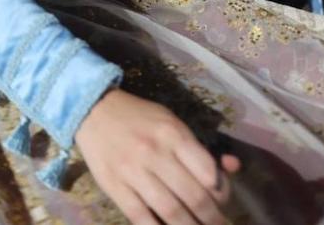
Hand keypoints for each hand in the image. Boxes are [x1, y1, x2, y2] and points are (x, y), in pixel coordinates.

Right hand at [75, 89, 238, 224]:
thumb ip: (198, 148)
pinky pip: (140, 217)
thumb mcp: (172, 122)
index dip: (222, 192)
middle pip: (193, 197)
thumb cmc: (138, 117)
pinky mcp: (114, 186)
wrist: (92, 110)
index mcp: (173, 134)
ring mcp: (133, 172)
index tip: (223, 201)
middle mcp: (155, 153)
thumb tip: (232, 167)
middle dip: (212, 218)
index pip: (208, 173)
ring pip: (170, 211)